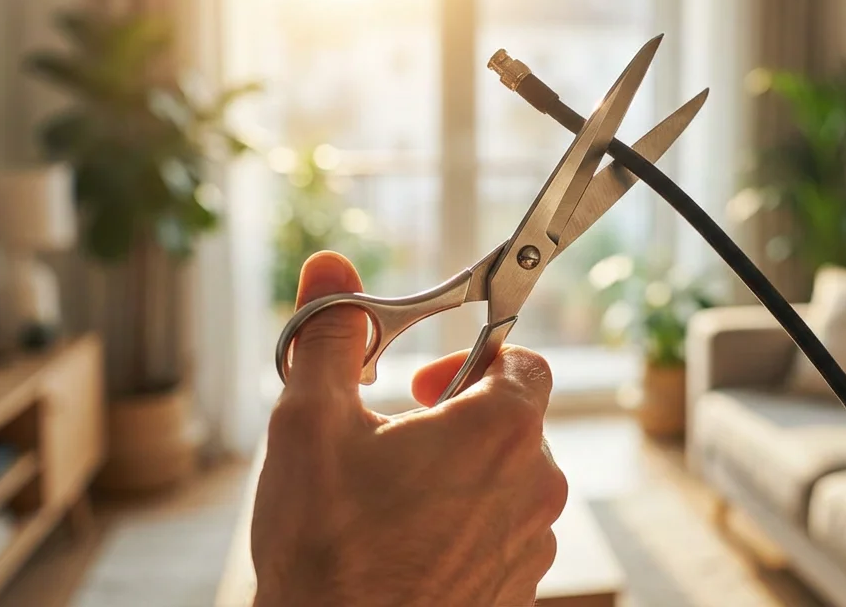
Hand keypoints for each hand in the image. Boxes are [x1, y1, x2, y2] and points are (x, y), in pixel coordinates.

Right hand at [251, 251, 567, 606]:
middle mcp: (534, 486)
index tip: (426, 379)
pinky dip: (463, 526)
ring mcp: (530, 545)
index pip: (525, 361)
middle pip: (515, 422)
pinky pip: (500, 535)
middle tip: (396, 434)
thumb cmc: (327, 547)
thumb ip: (332, 336)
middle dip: (458, 416)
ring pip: (507, 482)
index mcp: (502, 431)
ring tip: (390, 494)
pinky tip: (404, 540)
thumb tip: (331, 270)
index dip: (477, 357)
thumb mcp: (311, 421)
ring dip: (459, 474)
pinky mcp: (515, 591)